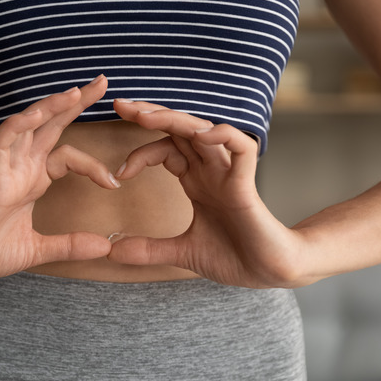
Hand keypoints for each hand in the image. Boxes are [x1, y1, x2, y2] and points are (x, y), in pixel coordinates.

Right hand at [0, 76, 116, 279]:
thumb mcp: (37, 250)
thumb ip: (69, 246)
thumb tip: (105, 247)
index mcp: (33, 180)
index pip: (67, 155)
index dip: (93, 164)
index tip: (115, 183)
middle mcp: (21, 168)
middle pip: (52, 125)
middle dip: (75, 103)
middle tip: (102, 81)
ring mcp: (6, 170)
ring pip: (28, 126)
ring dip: (50, 106)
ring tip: (75, 91)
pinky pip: (2, 143)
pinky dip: (18, 126)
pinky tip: (37, 114)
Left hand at [108, 99, 308, 287]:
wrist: (269, 275)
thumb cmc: (234, 257)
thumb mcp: (181, 253)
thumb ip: (148, 250)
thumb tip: (111, 252)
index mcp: (197, 180)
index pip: (165, 149)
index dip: (140, 154)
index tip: (117, 174)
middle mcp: (212, 171)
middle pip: (181, 130)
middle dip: (151, 115)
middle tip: (121, 105)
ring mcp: (229, 175)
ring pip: (204, 132)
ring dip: (175, 120)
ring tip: (145, 116)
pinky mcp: (246, 185)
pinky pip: (241, 149)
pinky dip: (223, 136)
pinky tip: (201, 135)